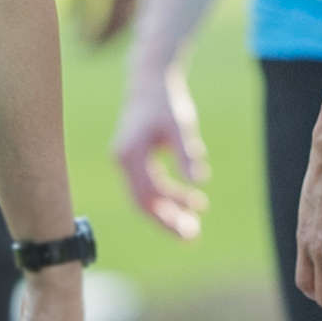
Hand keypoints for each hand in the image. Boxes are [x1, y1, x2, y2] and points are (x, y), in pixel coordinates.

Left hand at [75, 0, 140, 44]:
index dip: (94, 38)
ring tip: (95, 37)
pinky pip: (133, 4)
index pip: (110, 25)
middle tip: (86, 48)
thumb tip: (78, 22)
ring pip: (130, 18)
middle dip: (104, 39)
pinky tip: (108, 19)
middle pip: (122, 26)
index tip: (80, 45)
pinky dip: (122, 15)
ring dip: (115, 29)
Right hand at [111, 58, 206, 237]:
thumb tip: (198, 180)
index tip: (195, 216)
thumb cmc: (165, 102)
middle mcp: (123, 161)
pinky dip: (168, 198)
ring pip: (145, 198)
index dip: (169, 211)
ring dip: (168, 213)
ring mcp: (126, 163)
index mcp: (130, 154)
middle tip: (191, 238)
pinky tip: (191, 203)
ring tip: (194, 227)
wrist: (150, 82)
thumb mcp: (179, 125)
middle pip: (142, 203)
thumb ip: (186, 152)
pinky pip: (149, 188)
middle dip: (166, 222)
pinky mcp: (135, 162)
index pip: (147, 194)